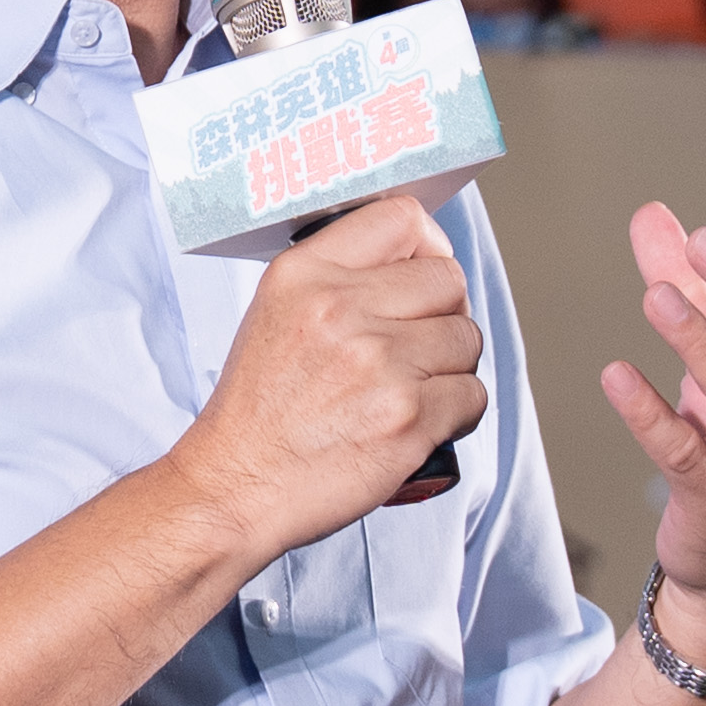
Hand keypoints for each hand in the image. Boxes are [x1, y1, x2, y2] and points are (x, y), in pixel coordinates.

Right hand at [180, 198, 487, 560]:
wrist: (234, 488)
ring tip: (412, 390)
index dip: (427, 247)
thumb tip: (414, 264)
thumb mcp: (274, 315)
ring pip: (467, 338)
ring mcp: (377, 363)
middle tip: (418, 347)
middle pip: (448, 279)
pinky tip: (419, 423)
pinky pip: (472, 395)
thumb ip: (338, 280)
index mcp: (304, 274)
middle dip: (444, 315)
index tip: (423, 276)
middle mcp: (339, 308)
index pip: (403, 218)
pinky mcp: (406, 416)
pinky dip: (456, 414)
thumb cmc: (258, 413)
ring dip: (451, 368)